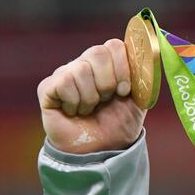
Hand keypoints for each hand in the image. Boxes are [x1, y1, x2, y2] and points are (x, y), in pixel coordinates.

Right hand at [37, 39, 145, 153]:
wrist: (100, 149)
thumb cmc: (118, 123)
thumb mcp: (139, 99)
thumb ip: (143, 76)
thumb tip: (146, 56)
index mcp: (108, 63)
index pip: (113, 45)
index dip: (122, 67)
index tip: (125, 91)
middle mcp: (84, 63)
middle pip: (97, 52)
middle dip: (107, 82)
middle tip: (106, 100)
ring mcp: (65, 73)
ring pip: (80, 70)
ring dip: (91, 97)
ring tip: (90, 109)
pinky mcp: (48, 87)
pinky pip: (63, 82)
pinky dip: (74, 102)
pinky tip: (74, 111)